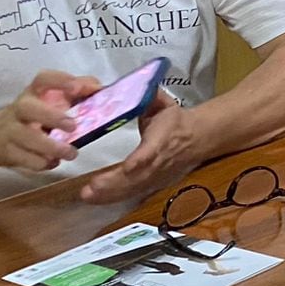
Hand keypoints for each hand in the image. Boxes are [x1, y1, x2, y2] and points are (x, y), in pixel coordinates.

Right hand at [0, 72, 100, 173]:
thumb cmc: (36, 115)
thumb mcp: (53, 100)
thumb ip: (78, 92)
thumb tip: (100, 89)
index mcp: (34, 92)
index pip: (42, 79)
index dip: (59, 81)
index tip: (76, 88)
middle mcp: (20, 109)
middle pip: (28, 108)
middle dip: (51, 116)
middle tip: (73, 126)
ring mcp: (10, 131)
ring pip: (25, 136)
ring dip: (50, 146)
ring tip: (71, 153)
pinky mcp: (7, 151)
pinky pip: (22, 158)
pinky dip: (40, 162)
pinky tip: (53, 162)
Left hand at [81, 93, 207, 204]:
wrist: (198, 137)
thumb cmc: (175, 120)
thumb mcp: (163, 105)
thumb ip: (149, 98)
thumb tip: (135, 86)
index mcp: (162, 139)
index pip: (152, 151)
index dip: (141, 160)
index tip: (128, 167)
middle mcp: (158, 161)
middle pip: (137, 176)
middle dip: (114, 183)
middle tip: (90, 188)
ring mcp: (155, 175)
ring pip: (132, 188)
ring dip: (109, 194)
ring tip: (87, 196)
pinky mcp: (152, 183)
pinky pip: (131, 192)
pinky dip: (112, 197)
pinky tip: (94, 199)